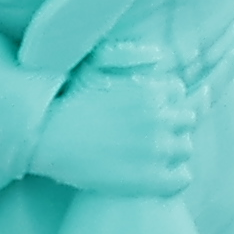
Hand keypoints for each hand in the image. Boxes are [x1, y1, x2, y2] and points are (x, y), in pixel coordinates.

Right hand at [29, 60, 194, 195]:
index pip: (178, 92)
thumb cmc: (65, 101)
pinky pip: (183, 177)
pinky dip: (173, 177)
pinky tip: (154, 177)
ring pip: (186, 147)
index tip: (149, 113)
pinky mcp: (152, 178)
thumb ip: (129, 55)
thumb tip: (159, 55)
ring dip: (172, 151)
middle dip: (171, 126)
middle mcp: (160, 117)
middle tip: (147, 136)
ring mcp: (158, 148)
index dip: (164, 103)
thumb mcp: (95, 64)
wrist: (47, 139)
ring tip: (149, 157)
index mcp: (150, 90)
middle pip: (187, 120)